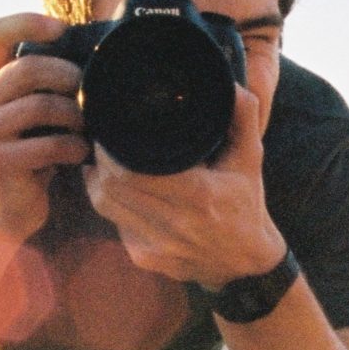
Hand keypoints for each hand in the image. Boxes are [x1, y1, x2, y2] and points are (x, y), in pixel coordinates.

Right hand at [0, 13, 88, 240]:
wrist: (1, 210)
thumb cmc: (27, 154)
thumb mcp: (28, 112)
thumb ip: (42, 83)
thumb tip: (93, 53)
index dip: (29, 22)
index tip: (62, 29)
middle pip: (28, 68)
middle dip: (69, 77)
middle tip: (91, 93)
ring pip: (40, 106)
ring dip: (76, 116)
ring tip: (88, 128)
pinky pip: (46, 145)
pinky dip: (72, 148)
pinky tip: (80, 154)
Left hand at [86, 84, 286, 287]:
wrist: (247, 266)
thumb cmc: (246, 206)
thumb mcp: (251, 159)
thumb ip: (243, 117)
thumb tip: (228, 83)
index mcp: (198, 196)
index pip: (131, 172)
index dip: (111, 150)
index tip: (109, 130)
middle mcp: (174, 224)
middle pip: (111, 187)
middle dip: (99, 161)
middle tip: (101, 141)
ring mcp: (155, 246)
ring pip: (105, 206)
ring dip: (97, 181)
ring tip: (101, 161)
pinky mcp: (144, 258)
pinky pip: (114, 223)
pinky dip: (113, 204)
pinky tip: (119, 190)